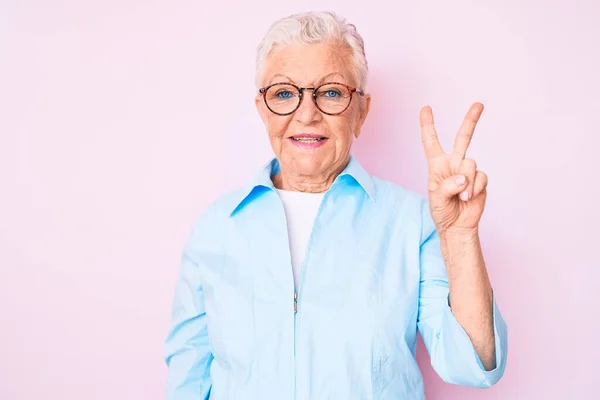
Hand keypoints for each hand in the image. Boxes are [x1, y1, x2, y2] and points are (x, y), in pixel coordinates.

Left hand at [419, 102, 487, 234]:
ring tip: (462, 196)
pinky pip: (480, 177)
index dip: (428, 125)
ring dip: (466, 181)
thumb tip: (464, 177)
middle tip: (479, 104)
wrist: (457, 225)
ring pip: (470, 164)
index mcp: (437, 165)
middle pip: (463, 138)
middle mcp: (453, 163)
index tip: (426, 108)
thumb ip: (448, 186)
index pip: (431, 142)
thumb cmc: (442, 211)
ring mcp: (468, 171)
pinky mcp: (480, 180)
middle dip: (471, 120)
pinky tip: (470, 197)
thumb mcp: (437, 199)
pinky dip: (475, 188)